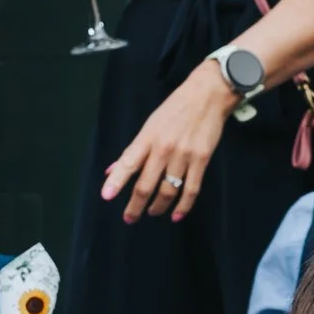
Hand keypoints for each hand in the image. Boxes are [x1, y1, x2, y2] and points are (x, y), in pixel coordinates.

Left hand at [102, 61, 234, 223]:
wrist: (207, 95)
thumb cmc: (175, 108)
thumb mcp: (150, 124)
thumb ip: (133, 150)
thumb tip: (113, 169)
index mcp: (148, 137)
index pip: (128, 163)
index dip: (116, 181)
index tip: (106, 196)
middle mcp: (163, 148)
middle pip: (146, 184)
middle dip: (135, 205)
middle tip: (129, 218)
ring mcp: (184, 155)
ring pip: (167, 191)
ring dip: (157, 207)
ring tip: (151, 212)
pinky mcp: (201, 160)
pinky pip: (191, 189)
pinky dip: (183, 206)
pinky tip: (176, 215)